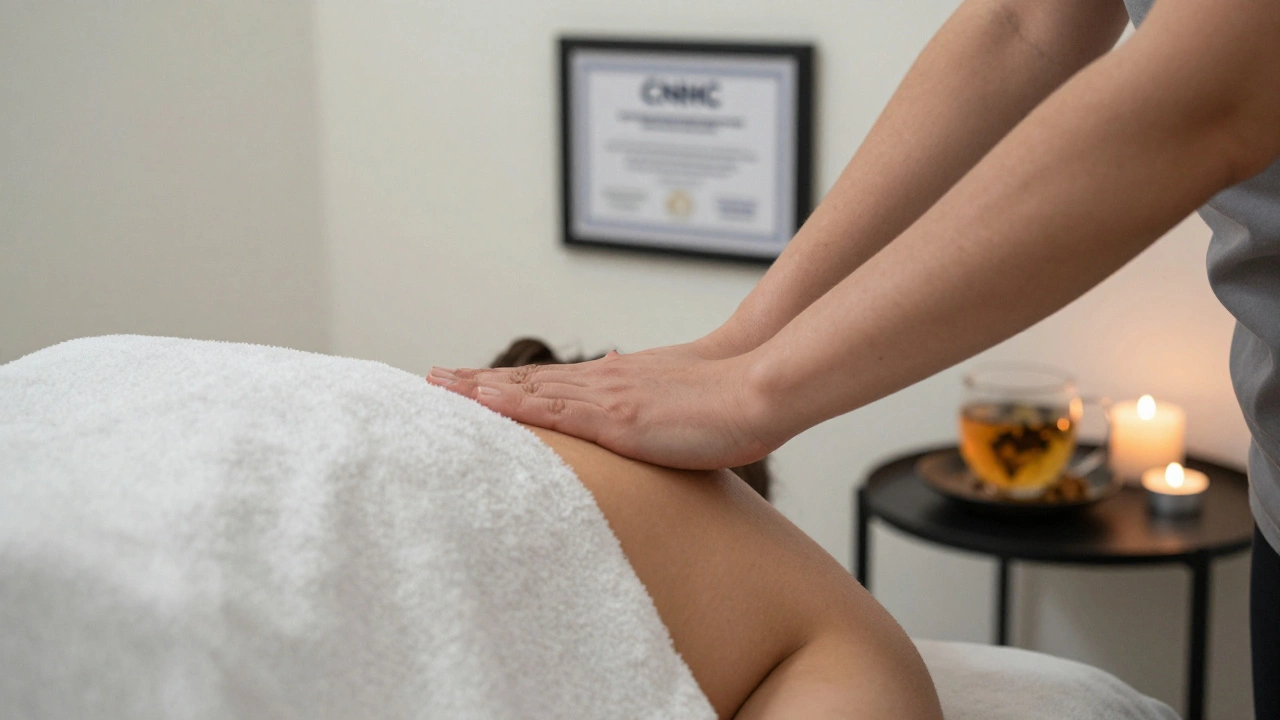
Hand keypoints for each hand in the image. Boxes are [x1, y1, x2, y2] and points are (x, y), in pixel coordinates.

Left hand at [426, 343, 778, 469]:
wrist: (759, 386)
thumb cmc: (730, 400)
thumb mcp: (678, 401)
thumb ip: (648, 402)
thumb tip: (630, 403)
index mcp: (617, 382)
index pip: (549, 382)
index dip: (507, 383)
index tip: (470, 381)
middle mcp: (603, 383)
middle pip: (527, 382)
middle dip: (477, 382)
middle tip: (432, 378)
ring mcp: (607, 398)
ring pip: (529, 391)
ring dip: (479, 389)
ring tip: (438, 385)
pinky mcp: (618, 419)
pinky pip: (554, 412)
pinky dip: (512, 405)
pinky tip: (481, 401)